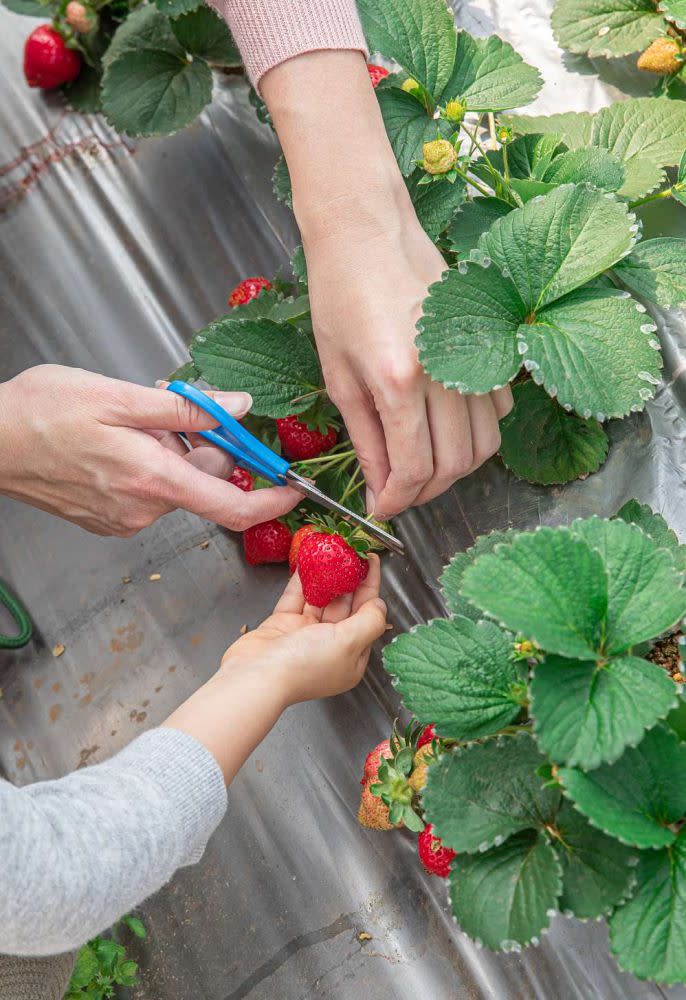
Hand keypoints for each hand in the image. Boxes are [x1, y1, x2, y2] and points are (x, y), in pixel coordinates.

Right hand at [0, 365, 298, 535]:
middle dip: (203, 444)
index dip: (272, 500)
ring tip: (132, 419)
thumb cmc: (43, 413)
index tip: (294, 487)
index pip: (233, 507)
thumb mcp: (120, 395)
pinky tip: (119, 441)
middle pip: (205, 483)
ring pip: (177, 483)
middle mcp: (143, 509)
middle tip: (171, 406)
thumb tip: (238, 408)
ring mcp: (125, 519)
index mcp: (153, 479)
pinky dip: (150, 465)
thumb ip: (188, 407)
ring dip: (172, 450)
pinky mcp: (109, 520)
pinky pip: (151, 491)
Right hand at [219, 554, 385, 702]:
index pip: (367, 615)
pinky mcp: (283, 624)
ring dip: (326, 575)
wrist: (256, 676)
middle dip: (349, 577)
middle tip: (351, 551)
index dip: (371, 587)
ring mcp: (305, 634)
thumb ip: (370, 621)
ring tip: (330, 551)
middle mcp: (330, 645)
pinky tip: (307, 561)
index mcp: (350, 656)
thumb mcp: (349, 644)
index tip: (371, 561)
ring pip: (320, 598)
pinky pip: (296, 597)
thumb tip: (379, 604)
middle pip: (345, 605)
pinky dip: (302, 579)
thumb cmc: (304, 666)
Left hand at [304, 206, 512, 518]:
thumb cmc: (340, 295)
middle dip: (424, 492)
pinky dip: (477, 433)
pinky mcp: (489, 346)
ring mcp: (475, 358)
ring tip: (420, 466)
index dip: (398, 500)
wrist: (369, 232)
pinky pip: (497, 411)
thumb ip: (365, 436)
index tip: (383, 508)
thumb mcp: (339, 374)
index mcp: (400, 380)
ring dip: (454, 469)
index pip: (413, 468)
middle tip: (399, 492)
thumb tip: (379, 485)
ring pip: (484, 445)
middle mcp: (447, 372)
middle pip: (455, 465)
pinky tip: (445, 429)